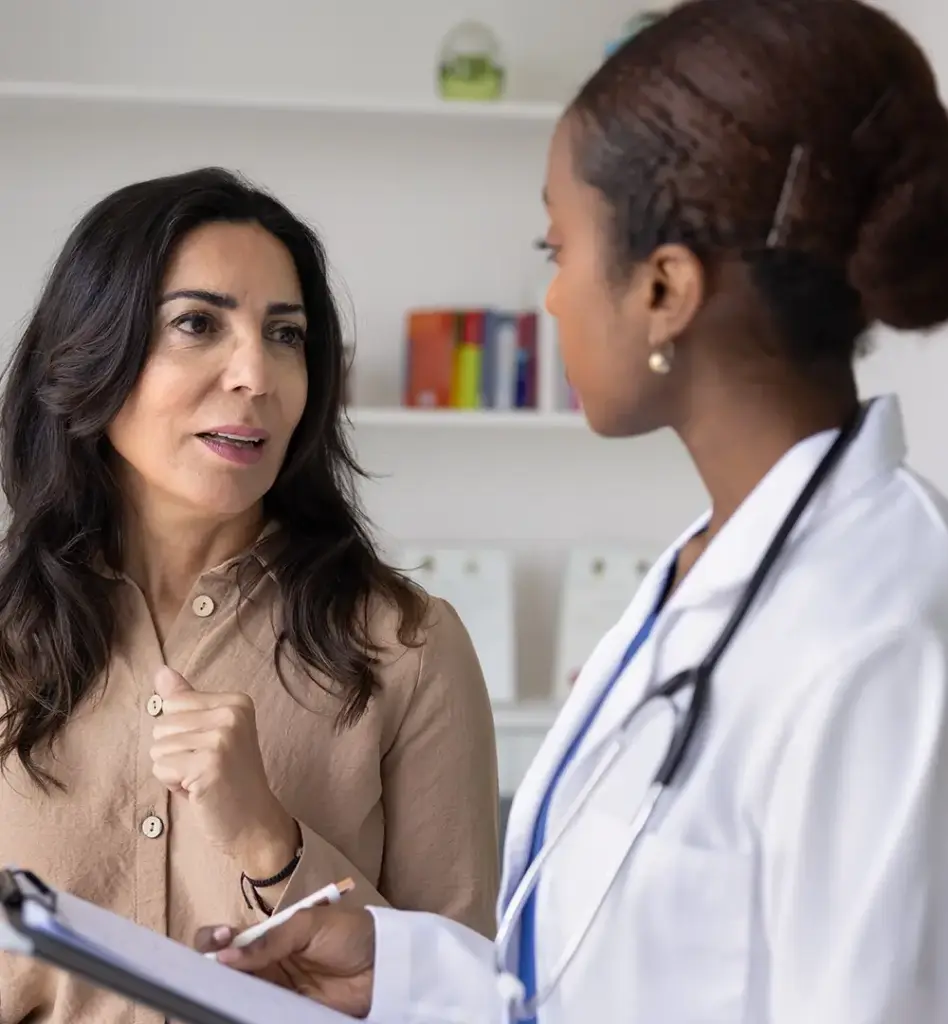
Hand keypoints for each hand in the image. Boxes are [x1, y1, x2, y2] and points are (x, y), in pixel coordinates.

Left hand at [150, 667, 297, 871]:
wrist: (254, 823)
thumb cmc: (228, 780)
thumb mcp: (210, 733)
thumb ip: (187, 701)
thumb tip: (161, 672)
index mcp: (236, 701)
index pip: (173, 703)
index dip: (181, 733)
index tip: (209, 751)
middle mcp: (231, 713)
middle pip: (163, 723)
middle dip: (174, 752)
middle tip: (205, 769)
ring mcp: (222, 738)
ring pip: (158, 747)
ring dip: (173, 770)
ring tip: (202, 779)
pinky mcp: (208, 764)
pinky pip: (160, 767)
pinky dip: (173, 784)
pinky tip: (199, 790)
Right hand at [195, 905, 375, 1018]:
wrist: (384, 963)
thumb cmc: (349, 932)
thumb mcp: (309, 924)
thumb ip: (271, 940)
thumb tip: (224, 956)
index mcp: (267, 937)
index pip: (226, 940)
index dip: (212, 941)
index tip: (218, 943)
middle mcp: (265, 966)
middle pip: (224, 973)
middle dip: (208, 975)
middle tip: (205, 979)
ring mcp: (275, 993)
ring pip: (236, 998)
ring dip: (222, 999)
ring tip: (210, 1000)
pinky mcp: (288, 1014)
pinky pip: (259, 1016)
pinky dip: (244, 1015)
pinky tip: (234, 1013)